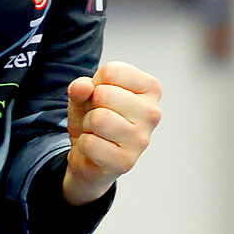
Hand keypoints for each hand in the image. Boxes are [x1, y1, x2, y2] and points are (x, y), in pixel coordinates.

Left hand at [63, 61, 162, 205]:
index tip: (101, 97)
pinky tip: (97, 147)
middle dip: (91, 105)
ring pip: (98, 119)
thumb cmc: (96, 118)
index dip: (95, 83)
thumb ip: (81, 86)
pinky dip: (85, 144)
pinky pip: (91, 143)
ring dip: (88, 124)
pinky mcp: (127, 162)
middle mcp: (152, 113)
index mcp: (150, 88)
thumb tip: (82, 87)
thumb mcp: (85, 94)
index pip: (111, 72)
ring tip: (97, 131)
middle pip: (103, 94)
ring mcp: (142, 139)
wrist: (90, 155)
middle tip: (99, 117)